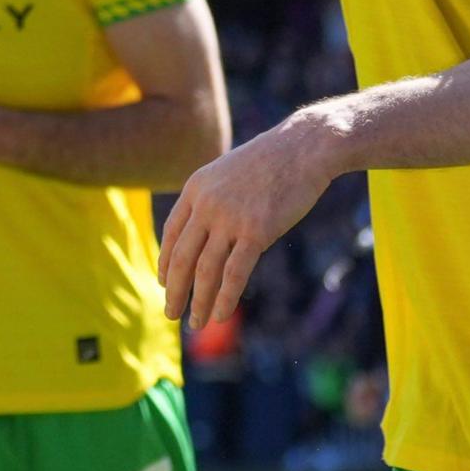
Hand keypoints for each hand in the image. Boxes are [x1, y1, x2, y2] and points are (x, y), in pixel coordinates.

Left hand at [160, 113, 344, 326]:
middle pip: (181, 258)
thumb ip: (211, 199)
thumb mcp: (228, 173)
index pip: (171, 234)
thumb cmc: (271, 161)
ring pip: (205, 271)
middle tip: (170, 313)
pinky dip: (224, 299)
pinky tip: (220, 315)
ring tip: (196, 323)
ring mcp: (230, 219)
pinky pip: (234, 274)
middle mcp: (206, 205)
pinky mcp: (256, 231)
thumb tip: (204, 230)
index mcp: (195, 189)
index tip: (164, 283)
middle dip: (175, 291)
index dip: (165, 263)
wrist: (305, 147)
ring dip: (198, 302)